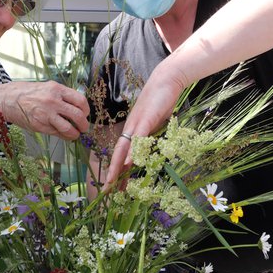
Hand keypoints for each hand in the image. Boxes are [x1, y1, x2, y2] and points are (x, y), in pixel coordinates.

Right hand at [0, 80, 89, 139]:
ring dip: (75, 134)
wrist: (8, 100)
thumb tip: (77, 106)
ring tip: (75, 134)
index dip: (86, 109)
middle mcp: (53, 101)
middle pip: (78, 115)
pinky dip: (64, 136)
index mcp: (57, 89)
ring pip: (69, 128)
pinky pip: (57, 133)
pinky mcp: (40, 126)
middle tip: (84, 127)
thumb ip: (62, 95)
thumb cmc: (28, 93)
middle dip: (84, 124)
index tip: (86, 113)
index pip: (80, 100)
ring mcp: (46, 115)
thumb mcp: (47, 87)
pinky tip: (65, 135)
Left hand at [103, 68, 184, 189]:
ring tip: (112, 183)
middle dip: (113, 174)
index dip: (117, 170)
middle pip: (118, 154)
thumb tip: (150, 148)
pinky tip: (129, 163)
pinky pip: (137, 138)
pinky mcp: (146, 120)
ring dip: (118, 167)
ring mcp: (137, 124)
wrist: (166, 80)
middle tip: (107, 191)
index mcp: (132, 130)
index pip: (122, 153)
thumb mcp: (156, 122)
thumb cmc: (161, 101)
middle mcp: (131, 129)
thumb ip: (151, 135)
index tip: (114, 186)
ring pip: (124, 149)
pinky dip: (132, 151)